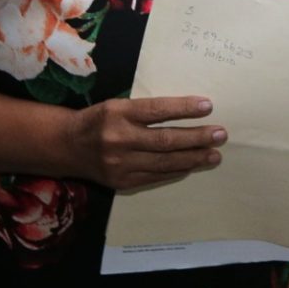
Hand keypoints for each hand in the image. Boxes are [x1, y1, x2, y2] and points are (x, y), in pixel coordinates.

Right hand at [68, 95, 225, 189]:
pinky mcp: (121, 182)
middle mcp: (119, 139)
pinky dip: (176, 171)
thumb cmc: (100, 119)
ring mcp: (120, 164)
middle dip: (197, 138)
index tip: (209, 106)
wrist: (67, 146)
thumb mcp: (119, 105)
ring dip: (193, 158)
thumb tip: (188, 111)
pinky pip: (155, 177)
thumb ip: (147, 109)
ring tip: (214, 154)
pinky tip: (192, 166)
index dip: (184, 108)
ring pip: (164, 162)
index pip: (157, 110)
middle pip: (166, 140)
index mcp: (119, 113)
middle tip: (221, 134)